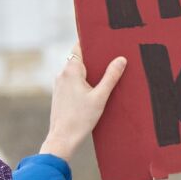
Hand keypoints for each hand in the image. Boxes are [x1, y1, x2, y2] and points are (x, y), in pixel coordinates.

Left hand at [40, 46, 125, 162]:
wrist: (63, 138)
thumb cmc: (81, 119)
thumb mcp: (101, 97)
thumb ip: (111, 76)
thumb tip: (121, 59)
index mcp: (71, 71)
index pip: (79, 47)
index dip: (91, 43)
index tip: (104, 41)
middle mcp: (62, 74)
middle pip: (79, 58)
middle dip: (94, 58)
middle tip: (112, 58)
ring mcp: (59, 84)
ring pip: (76, 71)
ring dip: (89, 71)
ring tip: (106, 75)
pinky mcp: (60, 94)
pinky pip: (73, 81)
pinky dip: (83, 81)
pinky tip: (95, 90)